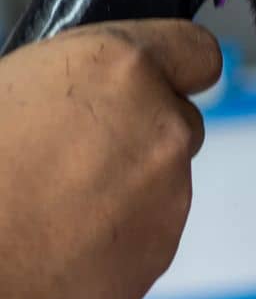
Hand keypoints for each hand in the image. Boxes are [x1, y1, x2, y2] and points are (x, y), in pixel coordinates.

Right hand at [0, 20, 221, 298]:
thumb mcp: (2, 91)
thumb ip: (59, 84)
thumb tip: (69, 94)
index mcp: (116, 68)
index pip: (194, 50)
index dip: (174, 66)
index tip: (160, 77)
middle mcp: (160, 125)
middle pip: (176, 119)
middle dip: (138, 133)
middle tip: (74, 153)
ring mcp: (170, 191)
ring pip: (162, 178)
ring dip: (125, 186)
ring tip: (52, 205)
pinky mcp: (165, 248)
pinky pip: (149, 229)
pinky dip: (119, 233)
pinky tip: (61, 241)